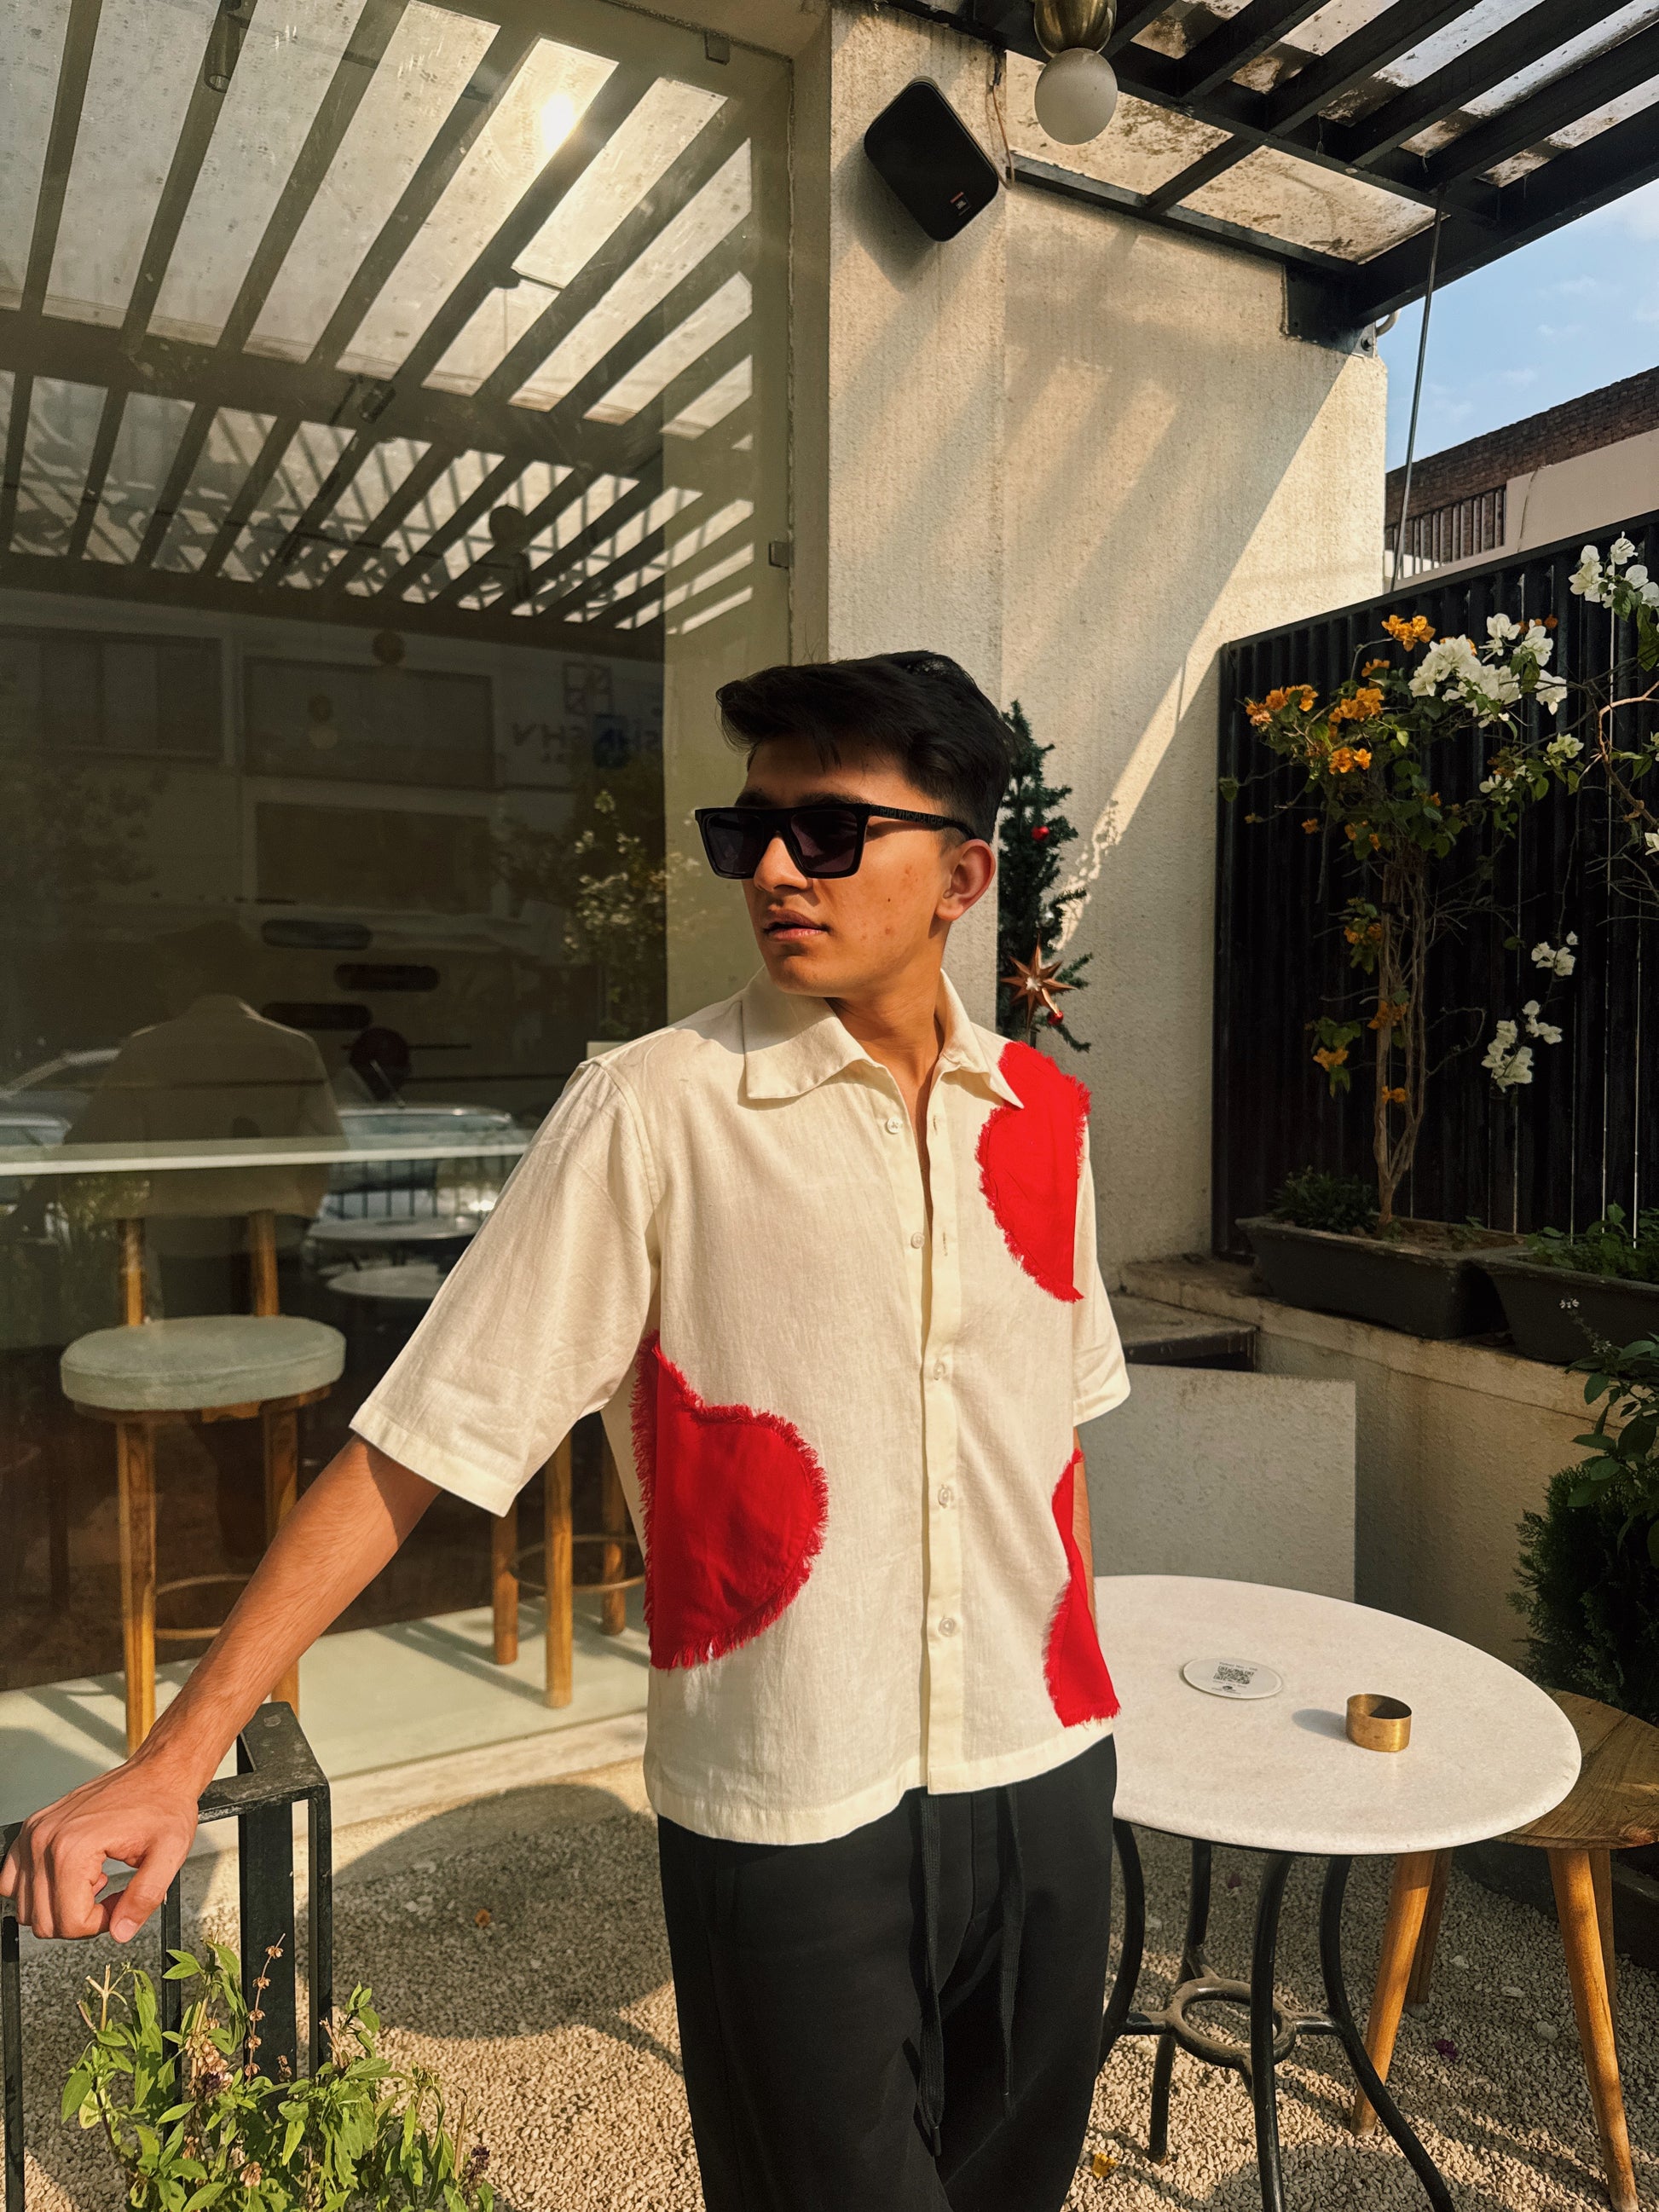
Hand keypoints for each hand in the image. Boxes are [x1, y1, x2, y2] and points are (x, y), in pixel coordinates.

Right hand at [0, 1753, 200, 1941]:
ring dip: (59, 1906)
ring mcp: (34, 1833)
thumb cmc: (162, 1805)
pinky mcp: (32, 1829)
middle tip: (111, 1898)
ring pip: (26, 1907)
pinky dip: (37, 1890)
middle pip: (44, 1921)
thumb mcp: (169, 1854)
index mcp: (75, 1846)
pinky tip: (72, 1876)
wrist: (157, 1773)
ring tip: (92, 1882)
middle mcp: (46, 1839)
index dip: (101, 1924)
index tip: (120, 1905)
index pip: (69, 1922)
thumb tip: (121, 1931)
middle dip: (80, 1920)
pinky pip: (11, 1880)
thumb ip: (145, 1898)